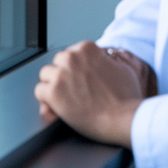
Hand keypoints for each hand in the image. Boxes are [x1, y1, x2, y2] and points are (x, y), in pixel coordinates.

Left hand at [33, 41, 150, 147]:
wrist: (125, 119)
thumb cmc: (127, 97)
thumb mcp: (122, 68)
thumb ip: (107, 59)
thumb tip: (102, 59)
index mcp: (86, 49)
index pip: (71, 53)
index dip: (76, 68)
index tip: (82, 79)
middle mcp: (71, 58)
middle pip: (57, 62)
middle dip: (64, 75)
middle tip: (75, 90)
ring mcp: (60, 75)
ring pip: (45, 75)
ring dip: (53, 86)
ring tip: (67, 98)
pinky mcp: (53, 93)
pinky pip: (40, 91)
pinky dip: (46, 101)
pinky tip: (57, 107)